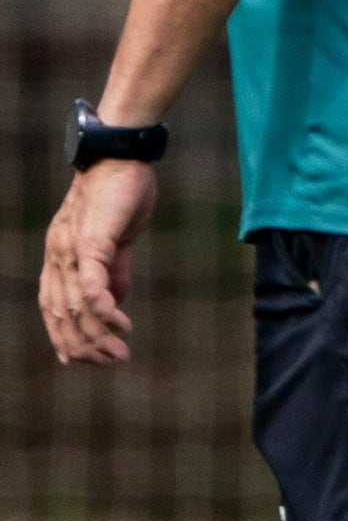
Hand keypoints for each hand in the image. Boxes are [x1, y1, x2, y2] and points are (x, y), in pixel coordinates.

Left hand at [38, 159, 156, 365]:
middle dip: (83, 345)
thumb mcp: (115, 239)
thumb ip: (113, 271)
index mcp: (59, 257)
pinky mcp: (91, 242)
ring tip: (120, 353)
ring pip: (75, 305)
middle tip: (111, 362)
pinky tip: (121, 326)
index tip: (80, 360)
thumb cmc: (119, 194)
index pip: (53, 307)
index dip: (63, 336)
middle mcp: (56, 257)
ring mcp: (70, 250)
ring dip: (96, 335)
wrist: (120, 157)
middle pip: (60, 313)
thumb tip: (114, 302)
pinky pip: (92, 284)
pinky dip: (105, 309)